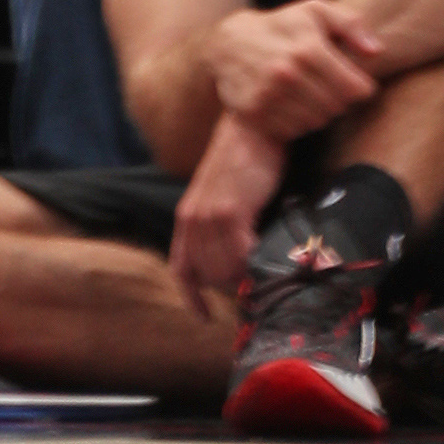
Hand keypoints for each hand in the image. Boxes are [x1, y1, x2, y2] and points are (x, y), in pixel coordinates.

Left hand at [167, 115, 281, 308]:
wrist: (251, 125)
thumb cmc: (242, 161)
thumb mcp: (221, 196)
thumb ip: (221, 228)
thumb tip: (237, 264)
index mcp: (186, 216)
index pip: (181, 267)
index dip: (191, 297)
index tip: (205, 318)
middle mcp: (192, 218)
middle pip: (206, 275)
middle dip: (228, 286)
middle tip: (253, 282)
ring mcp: (209, 215)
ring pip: (223, 270)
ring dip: (242, 277)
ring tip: (261, 269)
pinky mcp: (230, 211)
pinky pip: (238, 256)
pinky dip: (251, 265)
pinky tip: (262, 259)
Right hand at [207, 0, 383, 142]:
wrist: (228, 44)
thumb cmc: (281, 27)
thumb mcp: (315, 11)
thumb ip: (351, 24)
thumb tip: (376, 52)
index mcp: (308, 48)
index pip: (356, 89)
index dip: (359, 86)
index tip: (350, 79)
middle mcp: (287, 73)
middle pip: (338, 107)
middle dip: (338, 98)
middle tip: (325, 84)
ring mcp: (269, 96)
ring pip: (318, 121)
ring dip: (318, 110)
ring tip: (307, 91)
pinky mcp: (256, 114)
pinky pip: (294, 130)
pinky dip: (296, 121)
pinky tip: (289, 102)